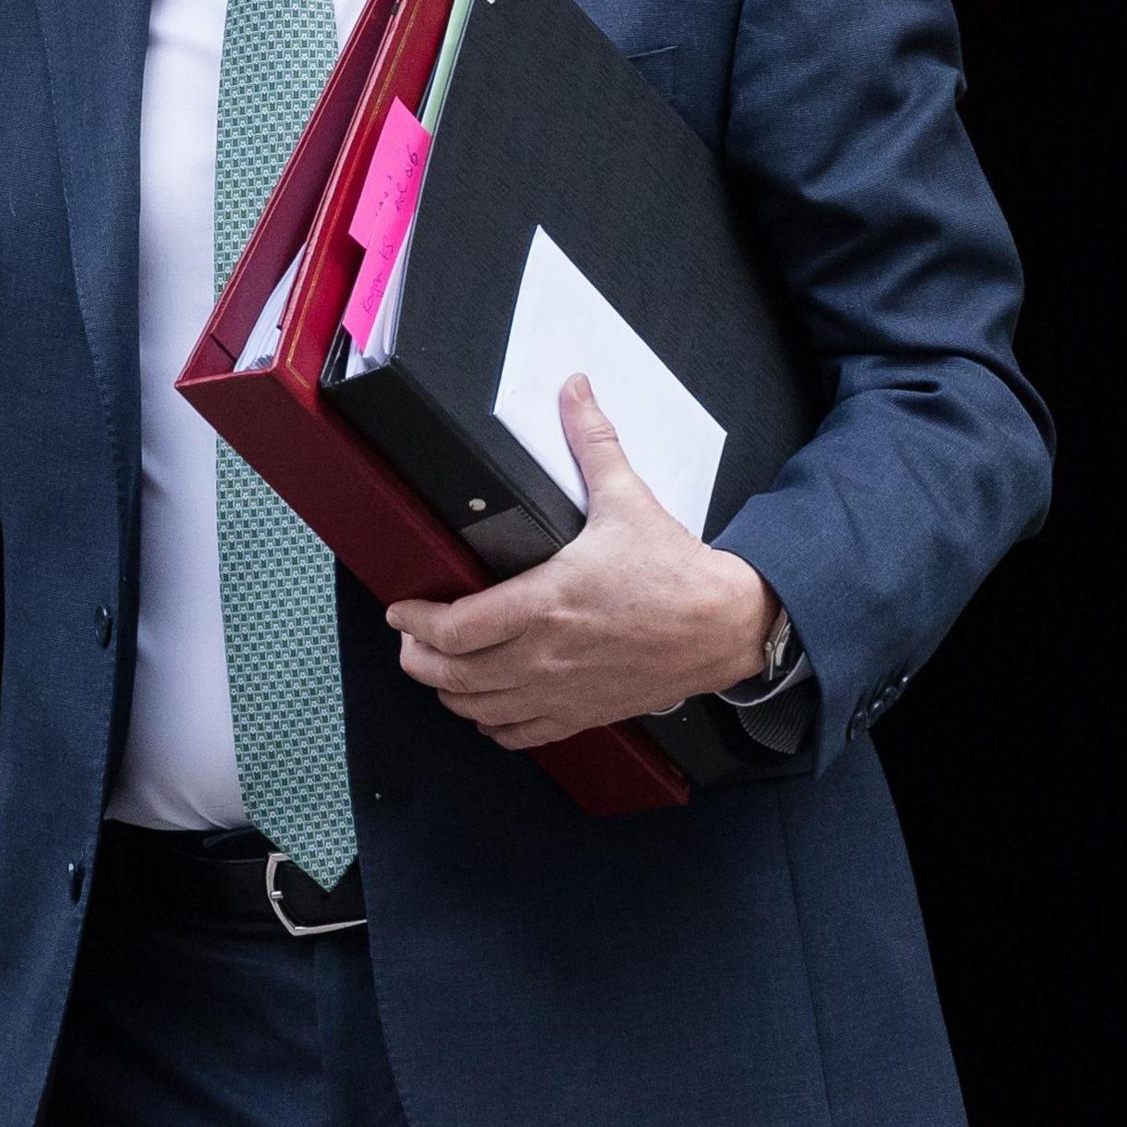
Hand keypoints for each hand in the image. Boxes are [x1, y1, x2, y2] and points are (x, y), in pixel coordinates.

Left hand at [385, 374, 781, 749]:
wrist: (725, 624)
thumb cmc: (676, 572)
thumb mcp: (627, 498)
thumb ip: (592, 442)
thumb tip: (575, 392)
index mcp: (545, 602)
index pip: (454, 628)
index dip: (414, 621)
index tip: (401, 609)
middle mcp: (545, 655)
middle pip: (451, 675)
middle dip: (417, 658)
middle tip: (409, 639)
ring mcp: (561, 690)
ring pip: (477, 708)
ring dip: (447, 691)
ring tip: (437, 668)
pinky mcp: (582, 713)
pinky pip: (519, 733)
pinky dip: (491, 723)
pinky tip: (484, 707)